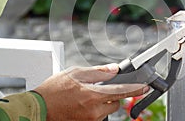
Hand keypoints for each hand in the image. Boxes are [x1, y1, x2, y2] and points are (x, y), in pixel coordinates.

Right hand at [34, 63, 148, 120]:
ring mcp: (90, 120)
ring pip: (106, 111)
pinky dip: (94, 110)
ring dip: (101, 103)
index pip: (121, 91)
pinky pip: (97, 117)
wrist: (38, 109)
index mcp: (92, 95)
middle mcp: (93, 110)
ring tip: (84, 97)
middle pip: (115, 103)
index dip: (135, 89)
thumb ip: (97, 72)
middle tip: (97, 89)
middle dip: (111, 95)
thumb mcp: (75, 73)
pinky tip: (81, 104)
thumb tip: (114, 69)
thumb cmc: (54, 90)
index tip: (145, 87)